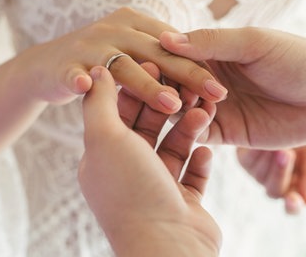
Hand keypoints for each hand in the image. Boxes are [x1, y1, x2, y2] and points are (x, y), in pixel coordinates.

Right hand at [25, 7, 226, 112]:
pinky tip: (86, 86)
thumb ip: (162, 55)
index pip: (174, 46)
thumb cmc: (98, 59)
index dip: (197, 67)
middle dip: (186, 76)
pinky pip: (73, 73)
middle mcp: (116, 30)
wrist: (45, 66)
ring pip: (124, 67)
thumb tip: (202, 66)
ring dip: (147, 85)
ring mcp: (90, 47)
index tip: (221, 90)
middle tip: (214, 96)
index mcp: (137, 25)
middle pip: (156, 55)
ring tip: (171, 104)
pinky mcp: (66, 66)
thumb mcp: (133, 50)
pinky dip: (79, 78)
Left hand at [79, 65, 220, 256]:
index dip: (135, 88)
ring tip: (205, 112)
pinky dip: (200, 159)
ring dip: (189, 129)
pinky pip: (193, 174)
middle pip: (147, 128)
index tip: (156, 66)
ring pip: (173, 148)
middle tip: (186, 85)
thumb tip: (98, 70)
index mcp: (103, 158)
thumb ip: (100, 103)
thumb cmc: (131, 190)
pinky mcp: (183, 203)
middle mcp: (128, 173)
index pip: (118, 113)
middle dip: (167, 106)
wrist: (168, 246)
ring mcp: (156, 190)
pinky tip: (207, 149)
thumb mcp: (105, 138)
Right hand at [161, 28, 305, 148]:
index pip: (175, 55)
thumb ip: (212, 42)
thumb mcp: (254, 43)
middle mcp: (208, 79)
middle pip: (172, 83)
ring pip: (180, 109)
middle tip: (165, 88)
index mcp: (212, 52)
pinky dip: (191, 127)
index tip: (151, 62)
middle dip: (166, 86)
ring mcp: (216, 107)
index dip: (162, 59)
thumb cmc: (297, 59)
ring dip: (176, 107)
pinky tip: (197, 120)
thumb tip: (165, 39)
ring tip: (181, 104)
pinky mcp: (226, 133)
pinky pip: (198, 133)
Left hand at [237, 143, 305, 213]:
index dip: (292, 206)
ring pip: (260, 176)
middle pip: (274, 191)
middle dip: (280, 172)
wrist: (283, 116)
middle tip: (286, 153)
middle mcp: (274, 183)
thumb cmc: (303, 137)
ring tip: (278, 141)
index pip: (292, 207)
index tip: (293, 200)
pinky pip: (249, 162)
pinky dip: (258, 151)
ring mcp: (257, 174)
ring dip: (270, 159)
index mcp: (295, 187)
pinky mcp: (243, 161)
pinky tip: (264, 139)